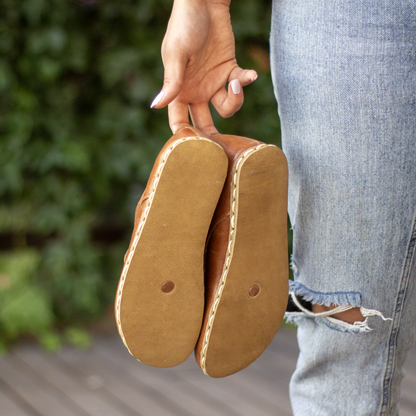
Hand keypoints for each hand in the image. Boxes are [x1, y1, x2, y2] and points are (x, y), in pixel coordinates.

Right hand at [151, 0, 256, 135]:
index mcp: (179, 91)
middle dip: (212, 135)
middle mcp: (196, 91)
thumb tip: (155, 107)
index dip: (186, 137)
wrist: (205, 2)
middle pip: (203, 124)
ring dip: (235, 100)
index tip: (197, 147)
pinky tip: (249, 74)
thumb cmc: (185, 25)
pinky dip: (246, 81)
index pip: (179, 122)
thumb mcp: (176, 54)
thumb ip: (171, 82)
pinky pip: (241, 85)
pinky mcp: (230, 70)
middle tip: (222, 145)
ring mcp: (214, 82)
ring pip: (226, 108)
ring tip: (236, 81)